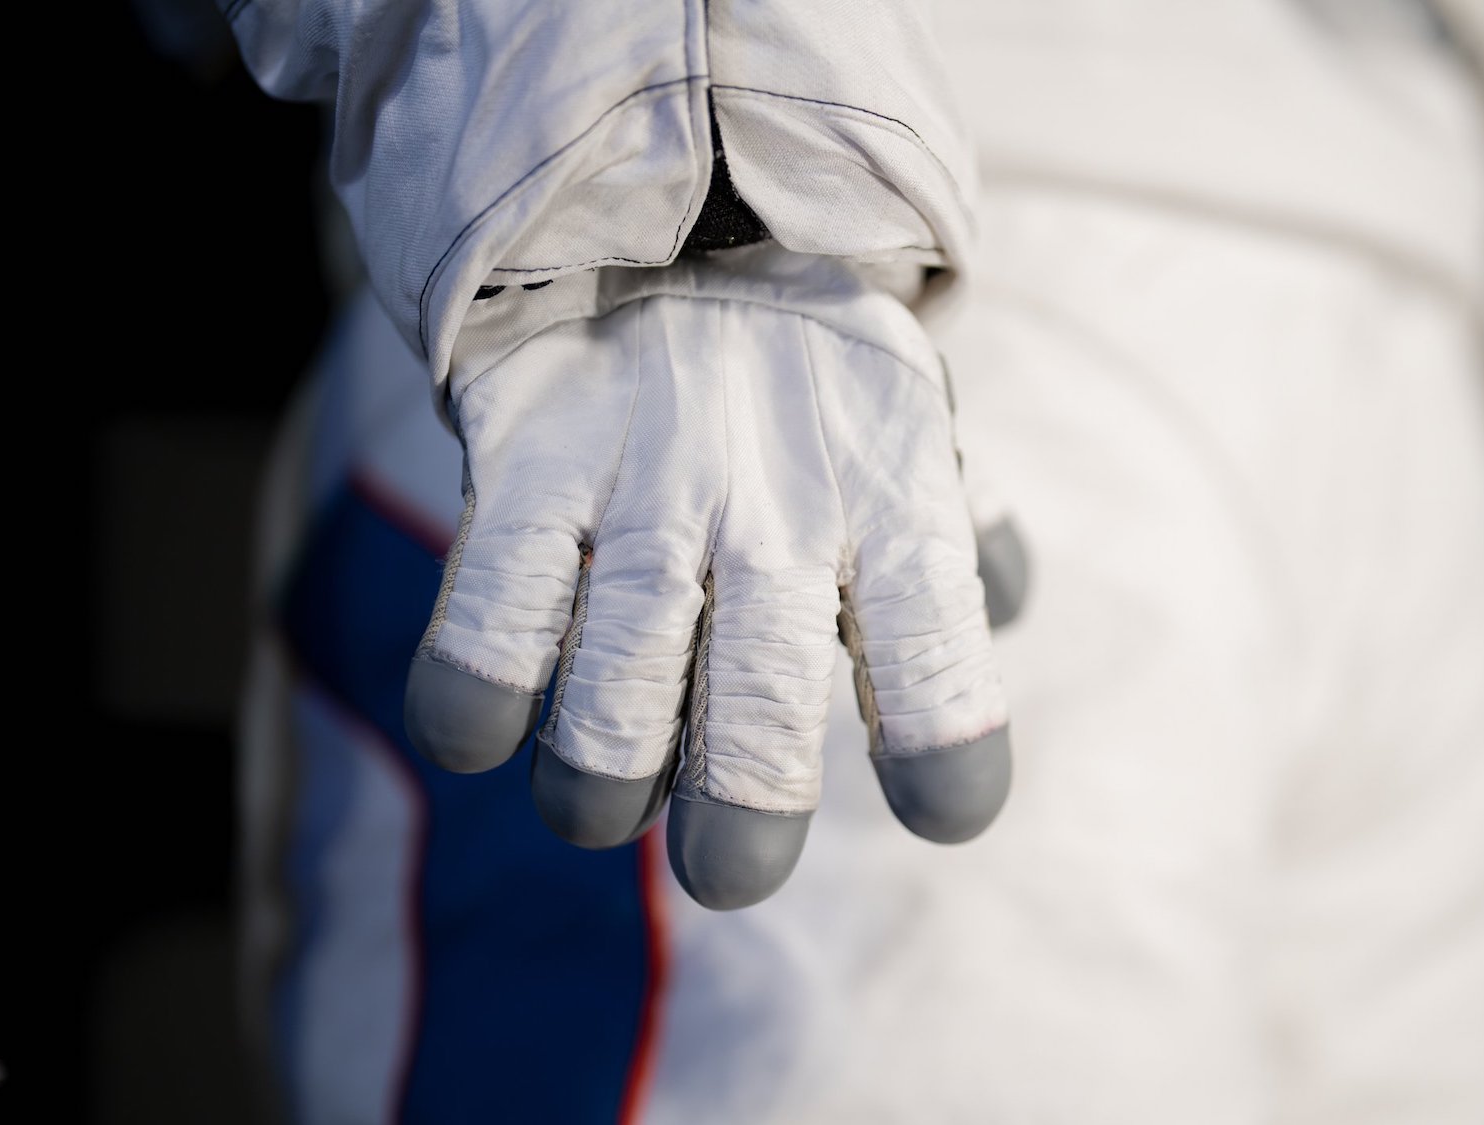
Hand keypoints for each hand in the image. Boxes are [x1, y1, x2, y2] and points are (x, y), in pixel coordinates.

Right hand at [402, 249, 1010, 908]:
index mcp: (891, 510)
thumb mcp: (912, 439)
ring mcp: (642, 498)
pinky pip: (483, 634)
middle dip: (745, 831)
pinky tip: (496, 721)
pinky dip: (476, 712)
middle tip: (732, 866)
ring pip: (608, 714)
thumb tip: (1007, 603)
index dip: (947, 756)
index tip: (944, 809)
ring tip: (611, 789)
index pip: (938, 656)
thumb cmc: (814, 380)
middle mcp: (774, 515)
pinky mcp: (526, 475)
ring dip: (602, 790)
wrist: (679, 208)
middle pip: (763, 723)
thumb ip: (963, 536)